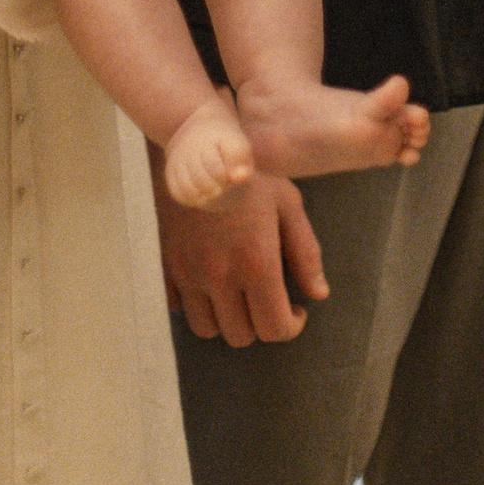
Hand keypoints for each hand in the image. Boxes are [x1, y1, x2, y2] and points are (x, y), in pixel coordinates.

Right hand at [151, 150, 328, 345]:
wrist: (197, 149)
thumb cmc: (250, 174)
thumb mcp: (288, 204)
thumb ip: (306, 253)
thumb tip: (318, 294)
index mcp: (256, 263)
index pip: (273, 328)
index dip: (290, 327)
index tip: (295, 312)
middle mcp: (220, 275)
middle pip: (240, 336)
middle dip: (260, 323)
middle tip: (267, 299)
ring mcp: (188, 272)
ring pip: (208, 328)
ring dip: (226, 318)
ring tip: (238, 293)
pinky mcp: (166, 264)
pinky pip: (178, 307)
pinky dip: (196, 303)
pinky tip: (209, 281)